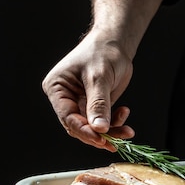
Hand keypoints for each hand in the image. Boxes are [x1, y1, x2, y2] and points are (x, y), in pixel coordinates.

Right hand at [42, 33, 135, 150]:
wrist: (116, 43)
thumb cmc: (102, 52)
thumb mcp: (99, 78)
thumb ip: (98, 104)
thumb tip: (99, 128)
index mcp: (57, 88)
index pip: (67, 117)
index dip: (84, 131)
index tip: (101, 139)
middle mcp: (65, 98)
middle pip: (79, 126)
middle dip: (99, 134)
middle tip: (116, 142)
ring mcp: (79, 103)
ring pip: (92, 127)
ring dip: (110, 132)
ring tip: (127, 131)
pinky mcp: (93, 105)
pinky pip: (102, 121)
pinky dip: (114, 123)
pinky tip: (124, 113)